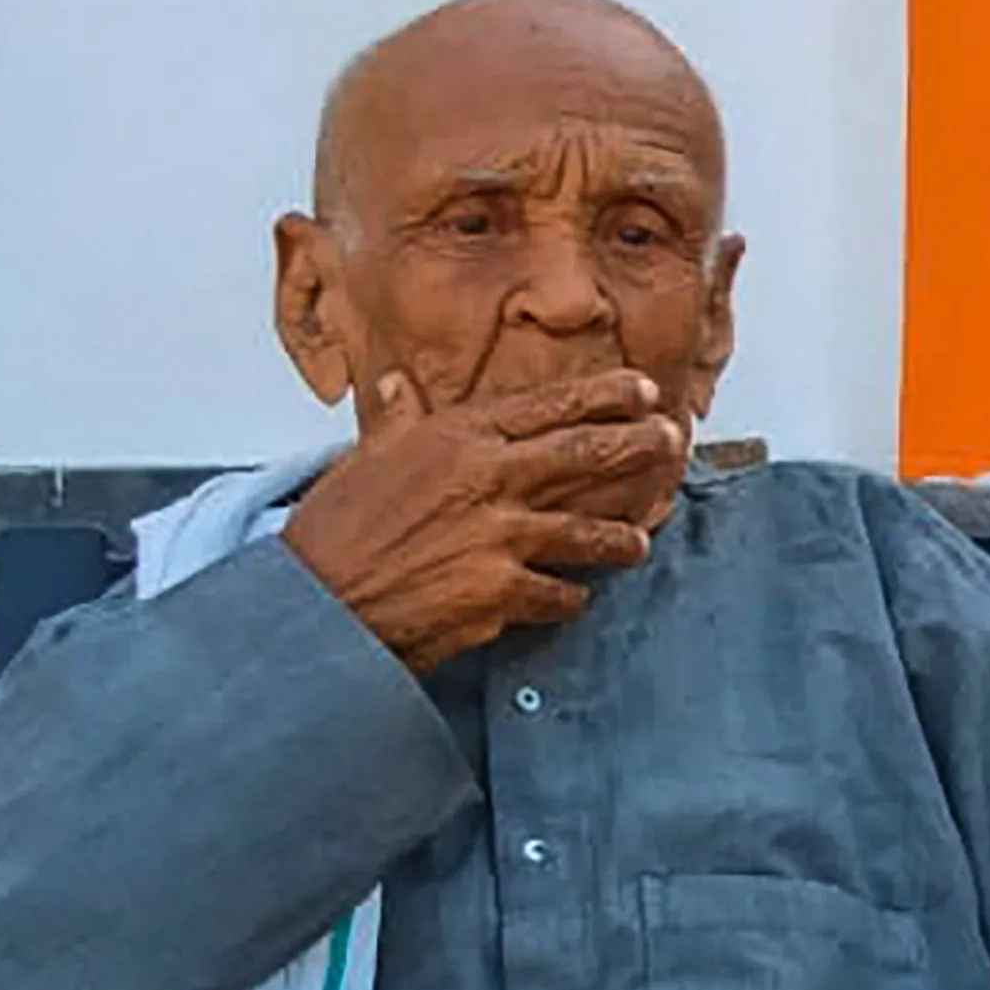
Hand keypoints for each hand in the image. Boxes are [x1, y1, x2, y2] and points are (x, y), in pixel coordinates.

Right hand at [279, 369, 686, 669]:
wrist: (317, 603)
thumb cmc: (334, 532)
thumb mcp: (362, 460)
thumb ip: (395, 422)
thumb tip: (397, 386)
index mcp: (455, 439)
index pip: (546, 406)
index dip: (601, 395)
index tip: (641, 388)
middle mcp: (485, 479)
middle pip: (584, 454)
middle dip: (637, 446)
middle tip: (672, 441)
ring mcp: (499, 536)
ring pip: (585, 530)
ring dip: (619, 537)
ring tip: (640, 541)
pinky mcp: (501, 591)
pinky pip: (558, 593)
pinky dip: (570, 598)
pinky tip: (577, 599)